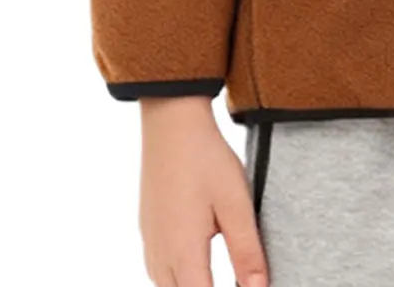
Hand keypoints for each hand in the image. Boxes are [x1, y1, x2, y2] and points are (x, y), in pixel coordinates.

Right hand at [137, 97, 269, 286]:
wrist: (171, 123)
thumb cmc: (205, 158)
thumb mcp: (236, 204)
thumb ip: (246, 252)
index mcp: (184, 253)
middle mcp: (160, 254)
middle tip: (236, 280)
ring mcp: (150, 242)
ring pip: (165, 286)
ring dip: (191, 286)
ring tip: (216, 277)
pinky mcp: (147, 229)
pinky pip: (158, 270)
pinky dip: (177, 277)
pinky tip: (194, 265)